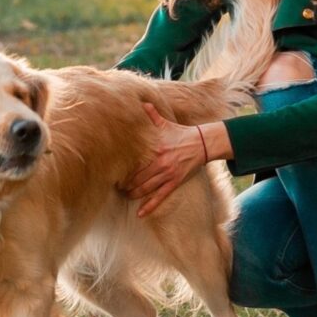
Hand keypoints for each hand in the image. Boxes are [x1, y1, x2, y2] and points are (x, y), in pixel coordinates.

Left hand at [121, 103, 209, 217]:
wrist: (202, 143)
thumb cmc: (182, 133)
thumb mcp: (166, 123)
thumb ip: (152, 115)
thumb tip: (142, 102)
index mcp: (155, 150)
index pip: (134, 163)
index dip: (123, 170)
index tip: (113, 173)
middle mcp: (160, 163)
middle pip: (137, 179)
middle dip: (125, 185)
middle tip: (117, 187)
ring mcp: (168, 174)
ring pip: (146, 189)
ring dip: (133, 194)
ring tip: (125, 196)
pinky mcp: (175, 182)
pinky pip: (160, 197)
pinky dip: (149, 206)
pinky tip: (140, 214)